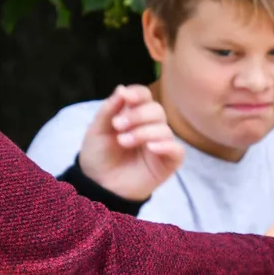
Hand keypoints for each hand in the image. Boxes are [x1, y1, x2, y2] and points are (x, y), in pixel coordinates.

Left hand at [77, 85, 184, 200]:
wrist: (98, 186)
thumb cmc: (98, 157)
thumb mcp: (96, 130)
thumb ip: (108, 110)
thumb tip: (122, 88)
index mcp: (133, 115)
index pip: (144, 96)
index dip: (137, 94)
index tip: (125, 98)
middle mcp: (149, 127)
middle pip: (156, 110)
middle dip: (137, 115)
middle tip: (118, 126)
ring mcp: (160, 144)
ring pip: (164, 129)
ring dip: (143, 132)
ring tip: (124, 141)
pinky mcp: (167, 162)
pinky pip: (177, 150)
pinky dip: (166, 145)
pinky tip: (151, 148)